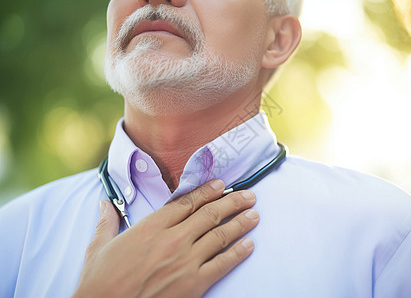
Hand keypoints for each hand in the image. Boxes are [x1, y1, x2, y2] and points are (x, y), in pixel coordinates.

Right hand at [73, 179, 258, 297]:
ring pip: (220, 235)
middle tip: (249, 195)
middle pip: (209, 214)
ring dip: (240, 223)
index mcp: (151, 227)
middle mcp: (172, 239)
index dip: (207, 192)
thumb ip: (106, 222)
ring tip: (254, 215)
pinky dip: (238, 253)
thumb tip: (103, 204)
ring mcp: (185, 261)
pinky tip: (249, 245)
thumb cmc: (100, 281)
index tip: (221, 185)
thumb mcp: (99, 246)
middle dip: (232, 202)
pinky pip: (222, 264)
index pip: (186, 203)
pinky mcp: (194, 284)